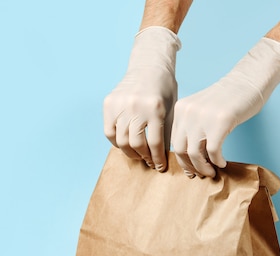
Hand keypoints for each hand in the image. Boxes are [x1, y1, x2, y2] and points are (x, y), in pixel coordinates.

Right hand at [103, 26, 180, 171]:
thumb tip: (161, 158)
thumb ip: (166, 132)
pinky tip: (125, 144)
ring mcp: (120, 105)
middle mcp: (136, 107)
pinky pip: (109, 131)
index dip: (157, 159)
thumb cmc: (164, 89)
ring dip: (130, 152)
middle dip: (144, 157)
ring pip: (121, 140)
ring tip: (137, 155)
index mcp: (155, 109)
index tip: (160, 167)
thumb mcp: (171, 109)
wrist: (149, 65)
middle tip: (149, 162)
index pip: (155, 143)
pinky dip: (116, 142)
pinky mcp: (108, 103)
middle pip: (136, 144)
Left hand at [172, 37, 279, 177]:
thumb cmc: (229, 98)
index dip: (182, 160)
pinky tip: (222, 162)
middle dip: (190, 167)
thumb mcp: (202, 110)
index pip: (174, 141)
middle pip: (180, 150)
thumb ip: (193, 126)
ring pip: (194, 154)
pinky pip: (213, 151)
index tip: (190, 170)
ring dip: (203, 167)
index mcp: (181, 109)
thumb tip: (191, 156)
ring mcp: (203, 116)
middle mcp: (187, 112)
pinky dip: (217, 161)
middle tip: (201, 174)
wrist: (248, 80)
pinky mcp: (220, 121)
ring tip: (212, 171)